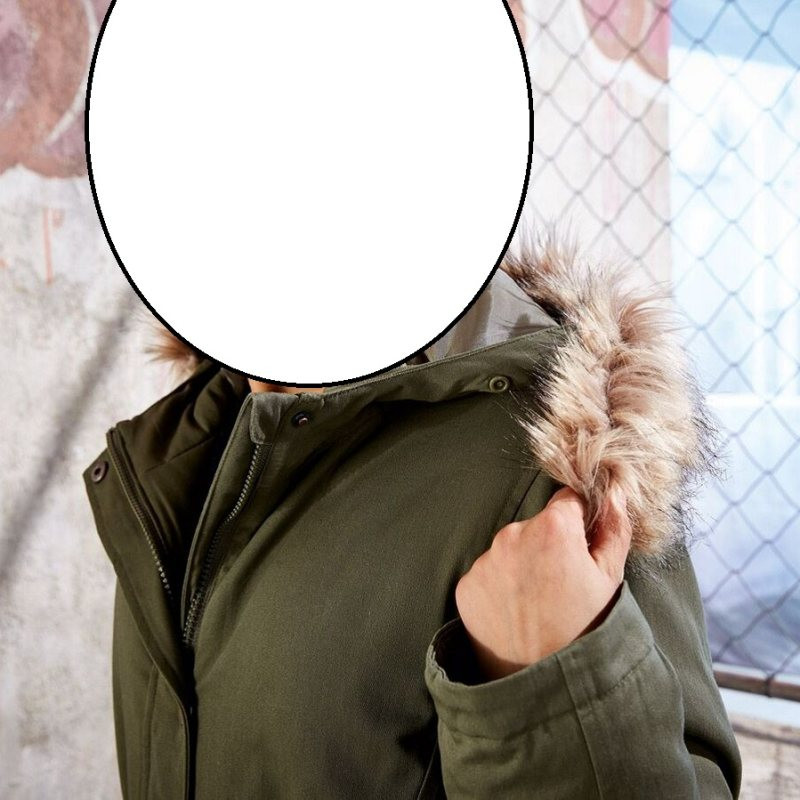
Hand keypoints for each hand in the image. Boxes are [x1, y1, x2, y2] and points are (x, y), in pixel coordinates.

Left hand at [454, 483, 631, 680]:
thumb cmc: (585, 630)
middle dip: (548, 545)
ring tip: (538, 605)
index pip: (566, 500)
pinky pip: (487, 574)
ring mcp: (485, 560)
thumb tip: (615, 492)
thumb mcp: (610, 579)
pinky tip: (515, 614)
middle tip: (562, 586)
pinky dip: (499, 587)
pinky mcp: (466, 584)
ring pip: (509, 550)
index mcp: (553, 527)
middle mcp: (512, 534)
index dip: (578, 521)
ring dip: (522, 565)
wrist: (542, 684)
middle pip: (535, 526)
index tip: (581, 547)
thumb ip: (614, 528)